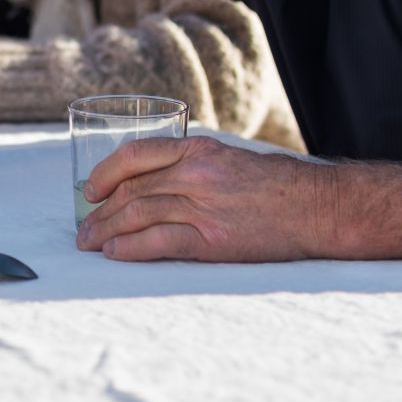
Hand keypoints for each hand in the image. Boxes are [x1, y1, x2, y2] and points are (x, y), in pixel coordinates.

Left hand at [75, 135, 333, 262]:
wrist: (317, 208)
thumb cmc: (277, 186)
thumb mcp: (230, 160)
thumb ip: (194, 167)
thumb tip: (153, 186)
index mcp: (199, 149)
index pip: (136, 155)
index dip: (106, 173)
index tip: (91, 190)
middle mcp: (196, 174)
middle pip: (132, 190)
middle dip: (101, 211)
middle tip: (84, 229)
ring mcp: (204, 206)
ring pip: (139, 215)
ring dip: (108, 231)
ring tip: (91, 244)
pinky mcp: (213, 240)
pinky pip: (159, 242)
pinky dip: (132, 248)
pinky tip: (116, 253)